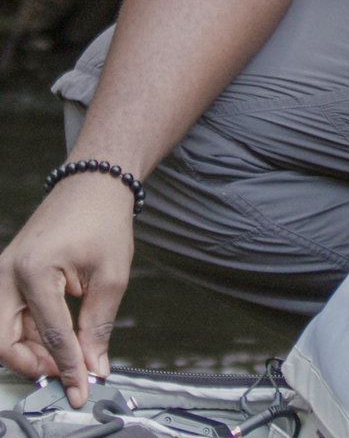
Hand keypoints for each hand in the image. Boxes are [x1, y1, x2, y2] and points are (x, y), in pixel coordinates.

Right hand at [0, 175, 134, 405]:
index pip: (50, 333)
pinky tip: (56, 338)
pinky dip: (29, 333)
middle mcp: (7, 273)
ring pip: (3, 332)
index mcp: (34, 270)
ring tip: (66, 355)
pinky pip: (10, 316)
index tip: (80, 389)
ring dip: (30, 350)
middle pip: (3, 341)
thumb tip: (94, 366)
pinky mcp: (7, 275)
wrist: (93, 185)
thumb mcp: (111, 274)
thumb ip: (99, 324)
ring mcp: (2, 273)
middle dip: (31, 363)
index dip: (68, 367)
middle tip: (64, 373)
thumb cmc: (103, 220)